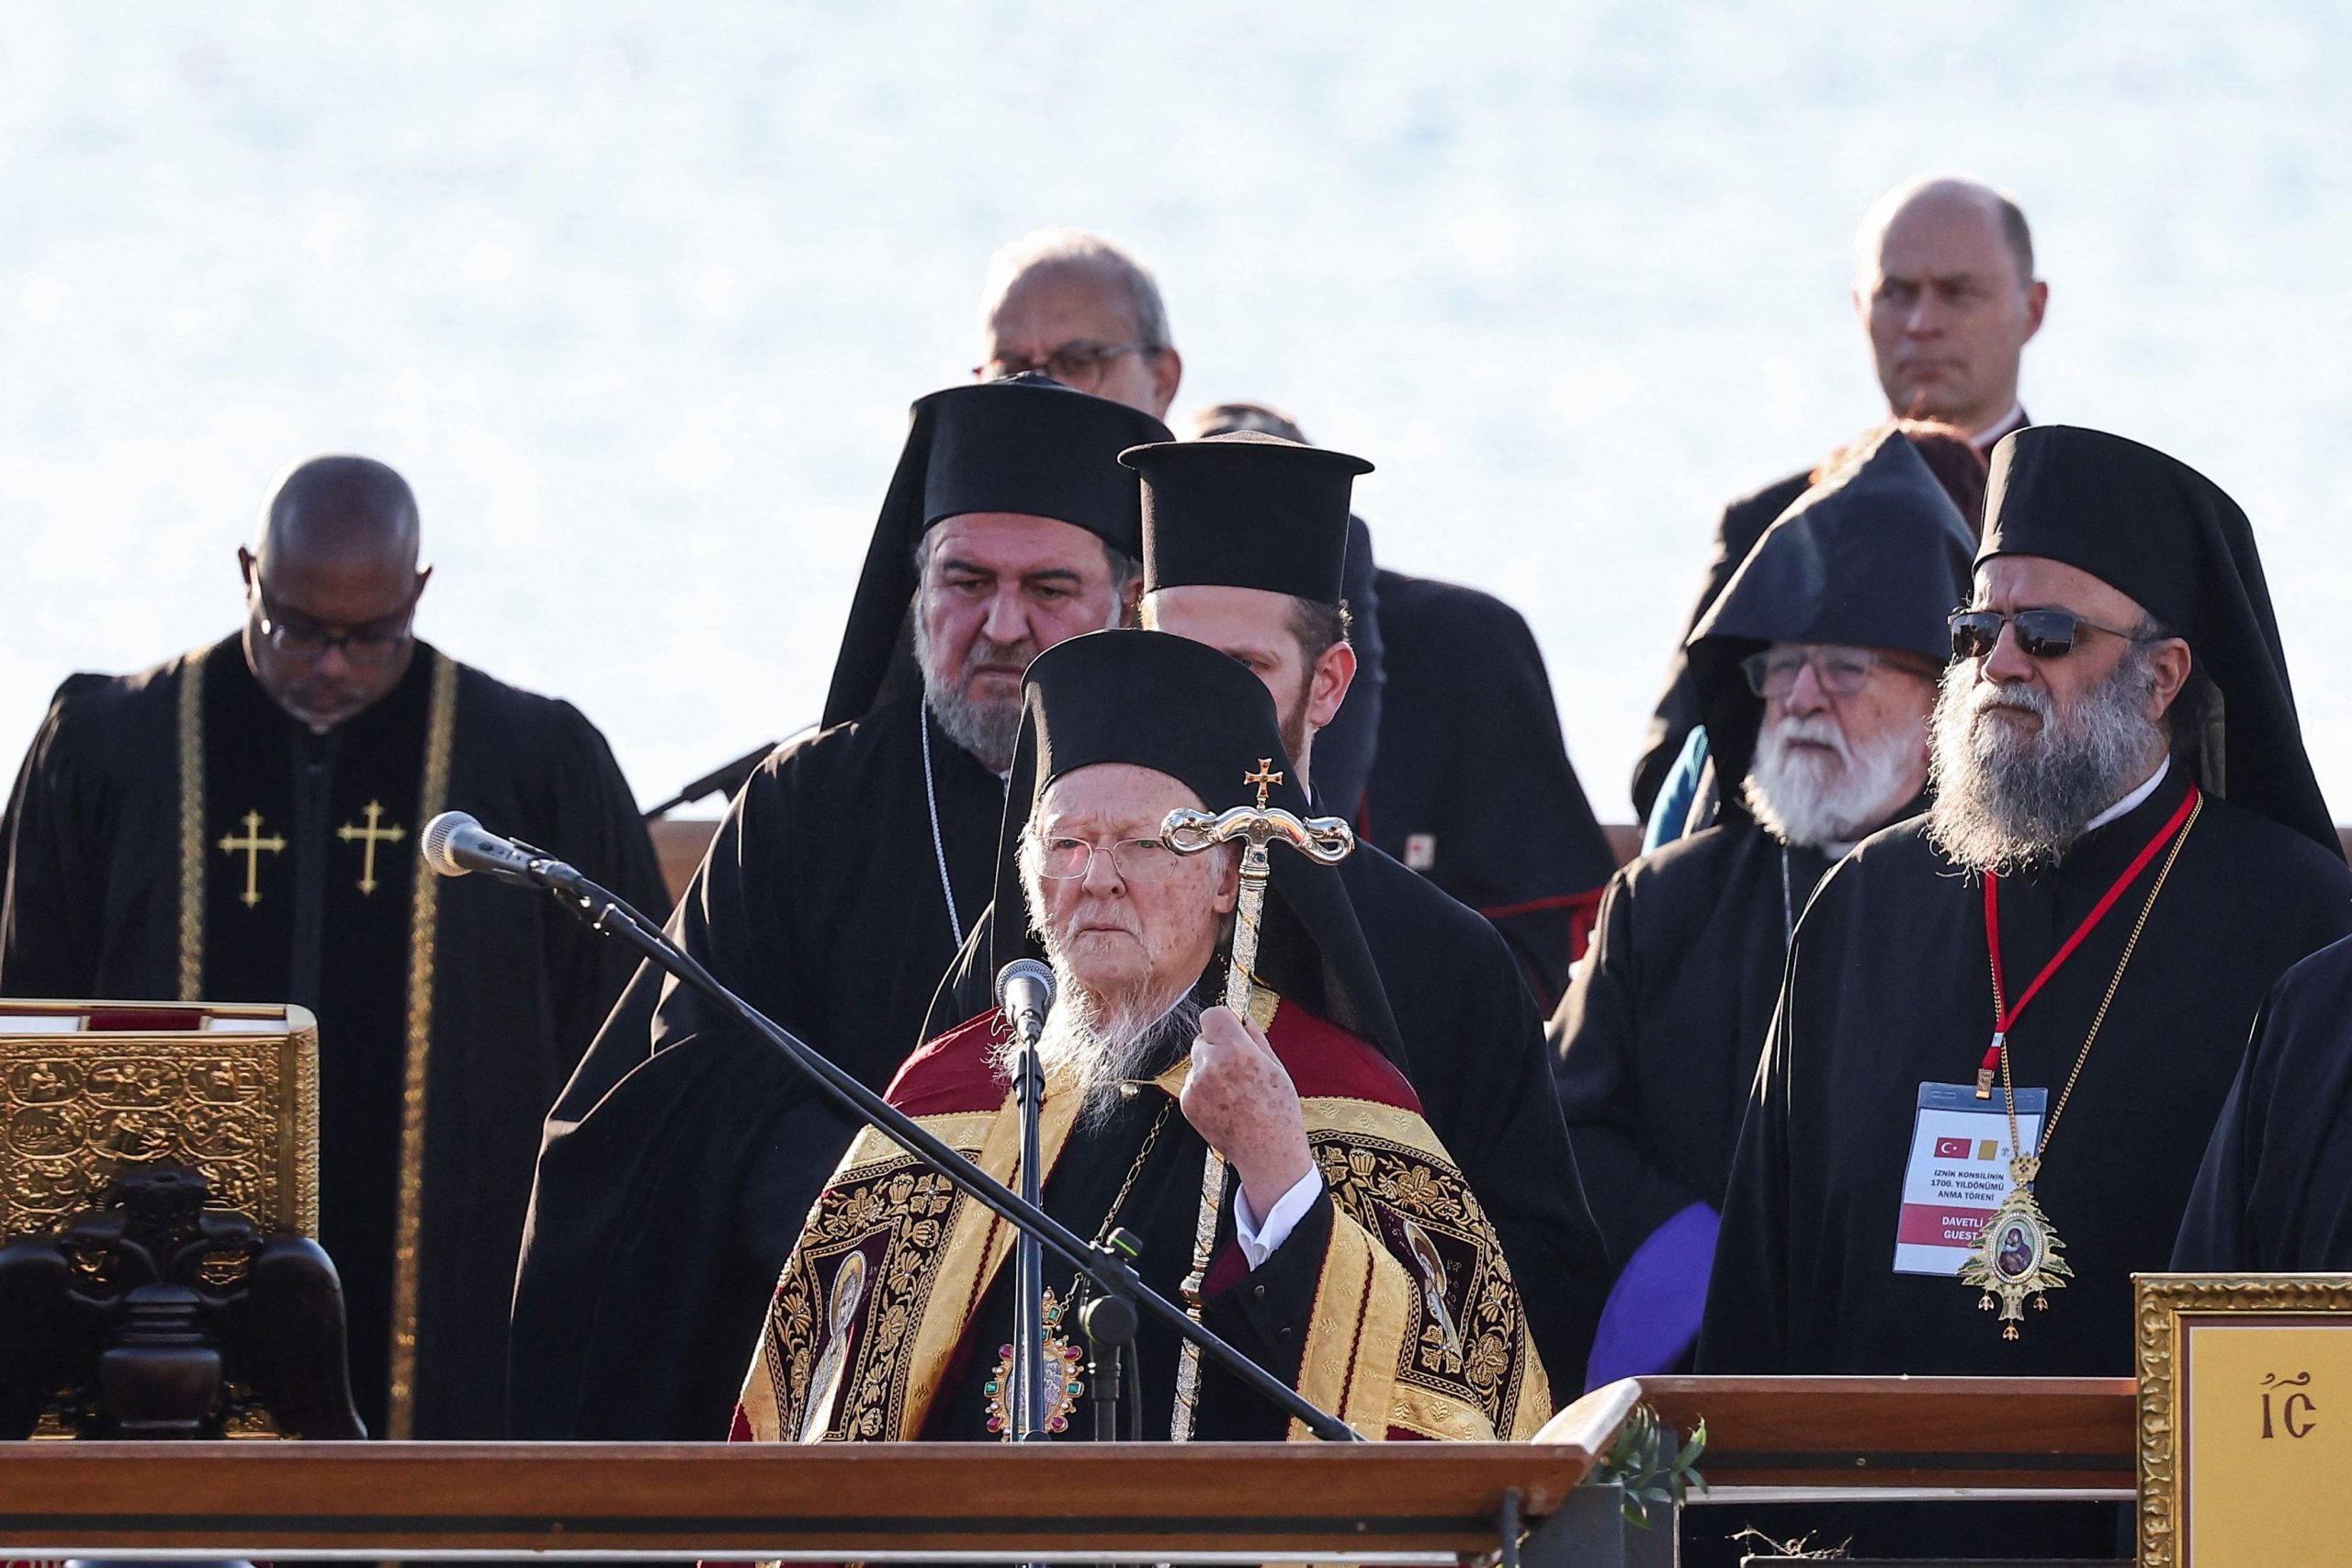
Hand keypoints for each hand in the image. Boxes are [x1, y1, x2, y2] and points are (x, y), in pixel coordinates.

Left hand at [1180, 1005, 1313, 1220]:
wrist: (1267, 1152)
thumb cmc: (1279, 1111)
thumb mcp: (1276, 1067)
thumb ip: (1256, 1038)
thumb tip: (1244, 1018)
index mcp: (1236, 1050)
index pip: (1212, 1015)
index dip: (1223, 1021)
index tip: (1231, 1030)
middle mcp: (1211, 1064)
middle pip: (1202, 1038)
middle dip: (1217, 1046)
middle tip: (1238, 1067)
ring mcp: (1196, 1085)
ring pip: (1197, 1063)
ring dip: (1210, 1070)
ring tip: (1234, 1092)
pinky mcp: (1187, 1103)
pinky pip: (1192, 1085)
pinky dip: (1204, 1090)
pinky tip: (1225, 1105)